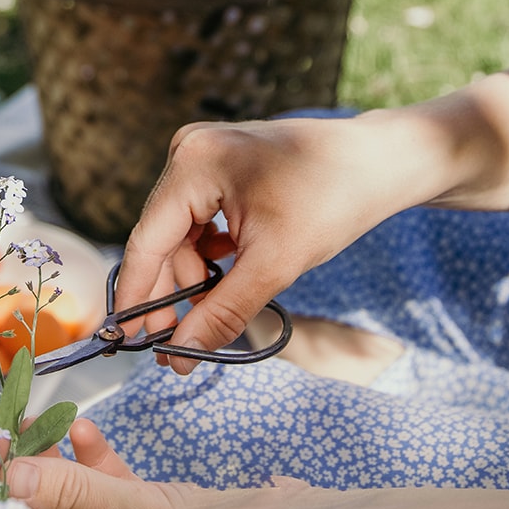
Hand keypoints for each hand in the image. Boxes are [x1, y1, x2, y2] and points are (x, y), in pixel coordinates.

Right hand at [115, 115, 434, 372]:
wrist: (381, 162)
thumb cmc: (336, 200)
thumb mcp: (276, 264)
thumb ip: (222, 311)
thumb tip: (180, 355)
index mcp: (194, 164)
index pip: (147, 242)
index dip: (135, 297)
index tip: (127, 342)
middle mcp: (189, 152)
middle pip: (160, 240)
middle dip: (169, 295)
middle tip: (173, 350)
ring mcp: (203, 157)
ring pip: (179, 236)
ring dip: (192, 278)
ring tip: (210, 315)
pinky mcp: (220, 168)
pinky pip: (198, 222)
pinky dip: (208, 256)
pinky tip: (226, 278)